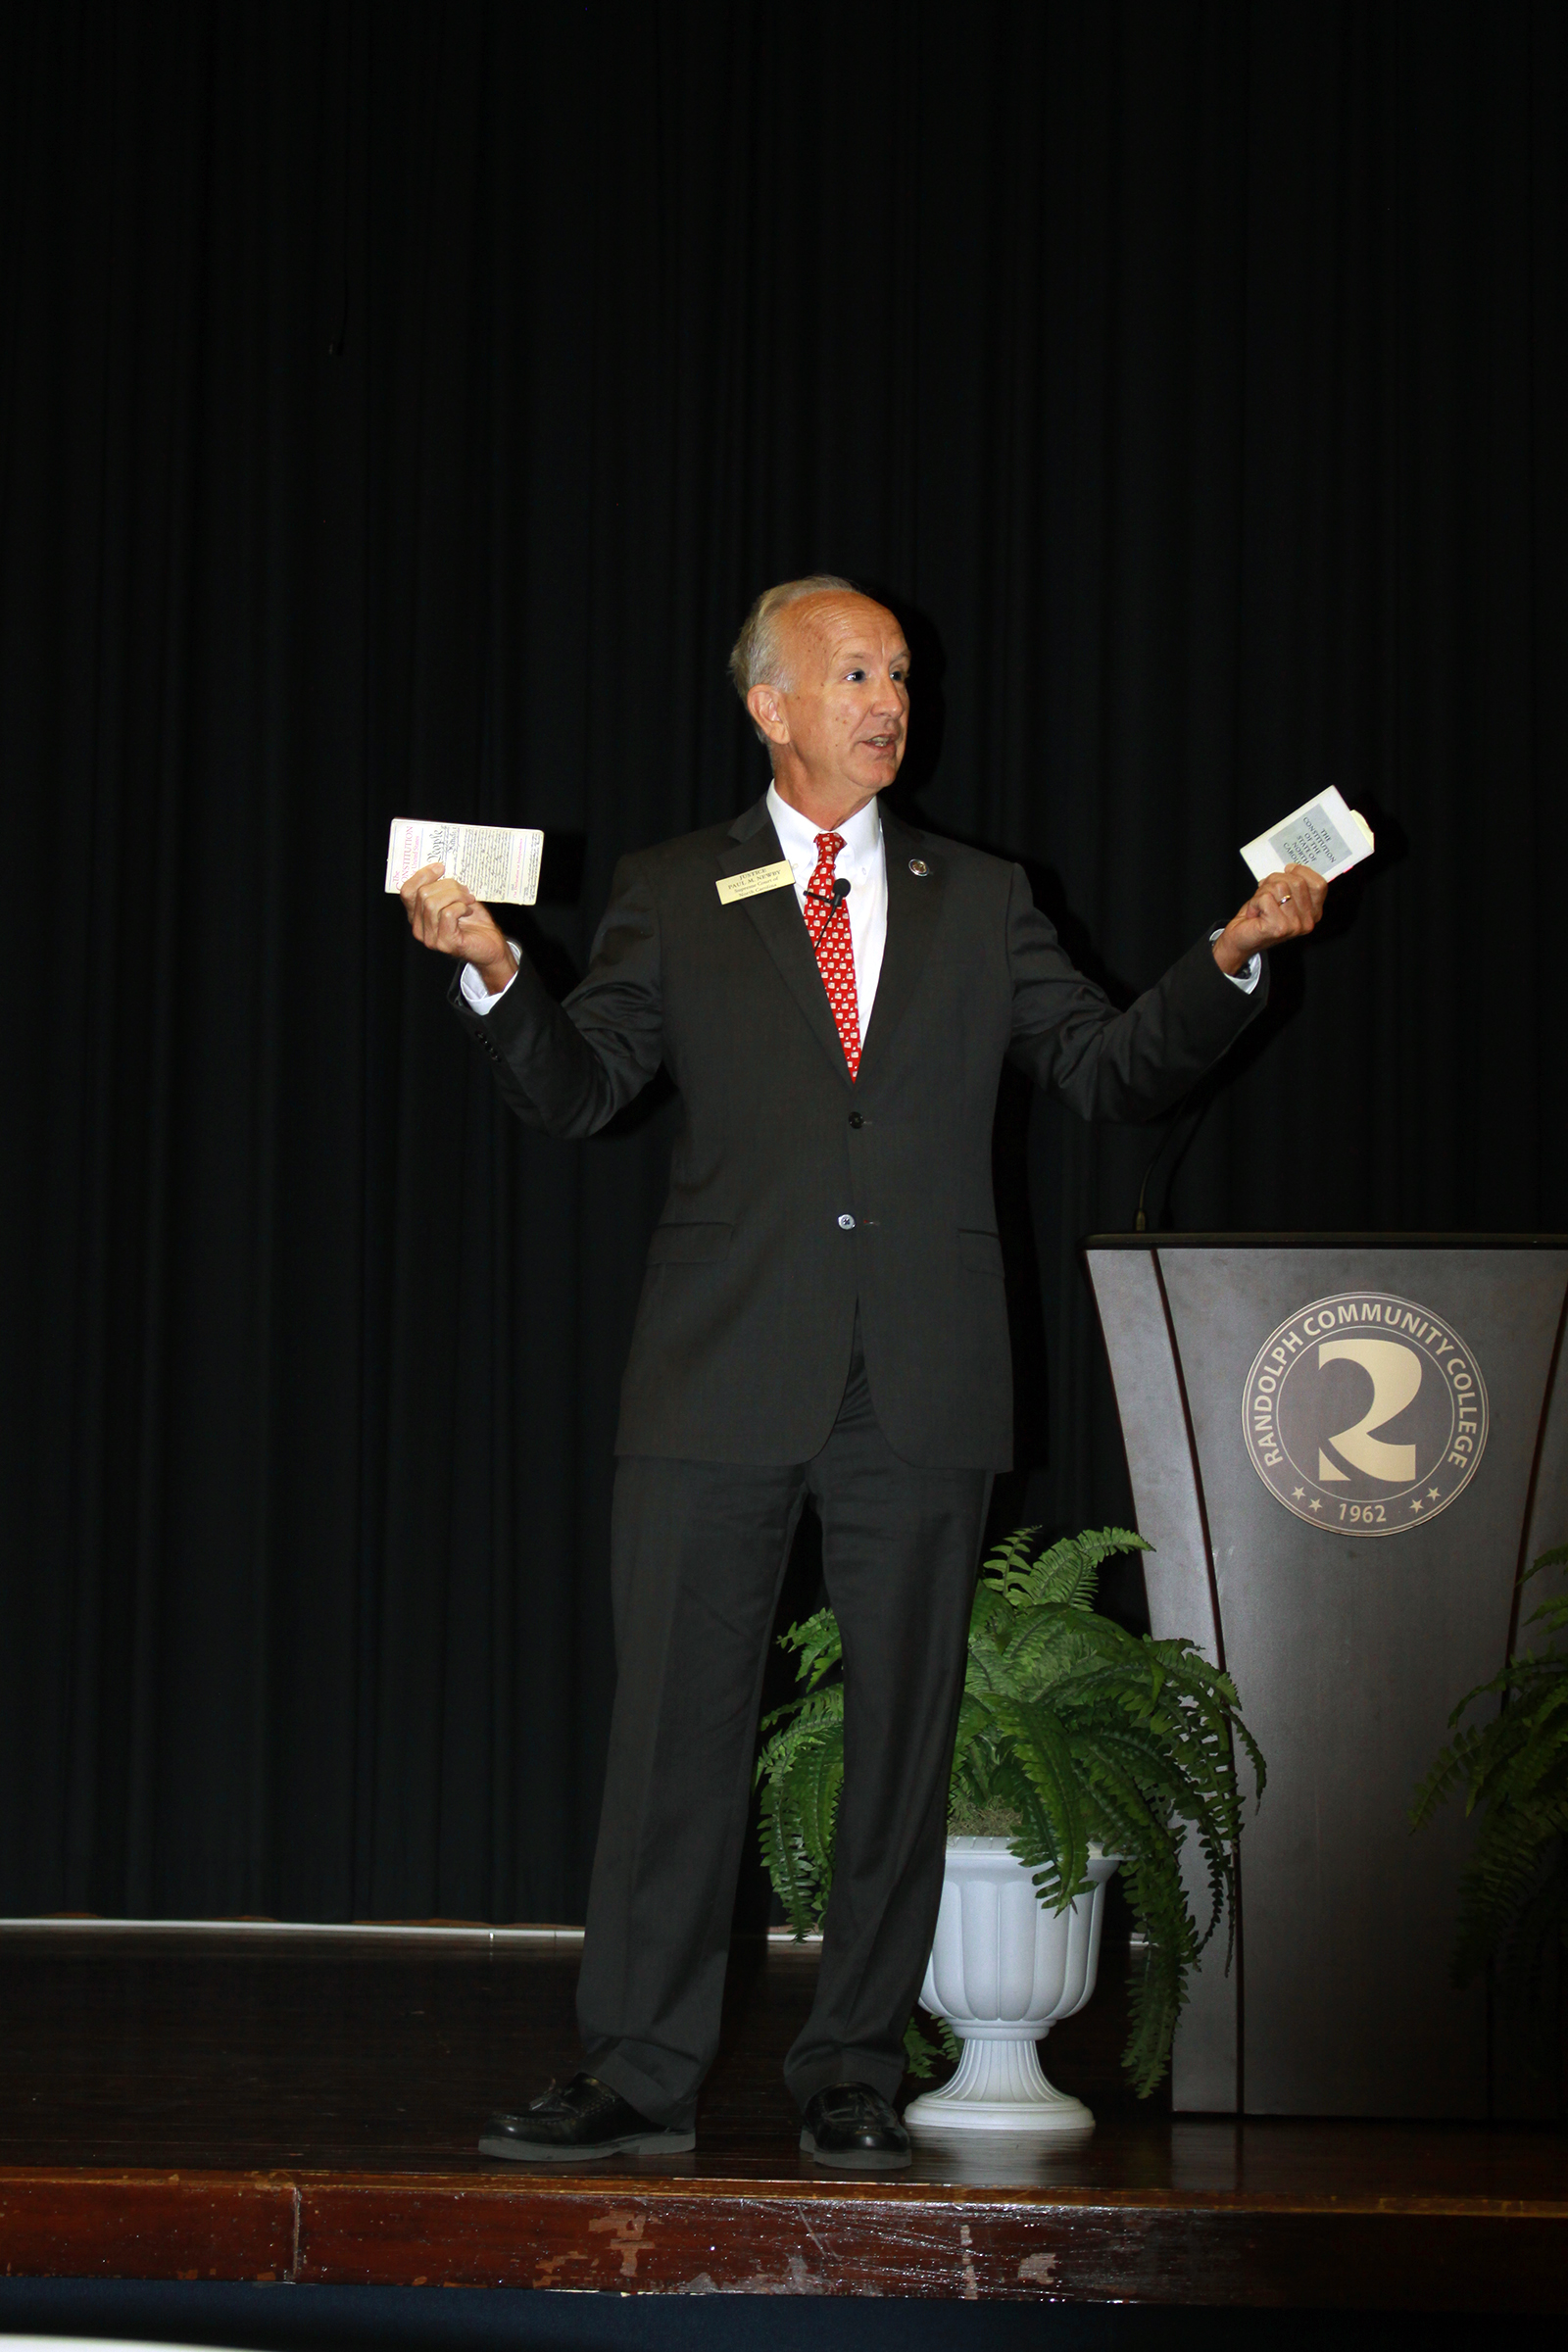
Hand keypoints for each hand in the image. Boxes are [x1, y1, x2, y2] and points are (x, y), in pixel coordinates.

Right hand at [399, 861, 515, 993]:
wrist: (490, 945)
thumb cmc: (474, 921)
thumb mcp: (455, 899)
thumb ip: (442, 887)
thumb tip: (440, 866)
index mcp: (417, 916)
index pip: (407, 892)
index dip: (421, 876)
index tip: (440, 867)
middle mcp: (419, 928)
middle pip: (423, 894)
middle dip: (447, 886)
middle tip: (464, 889)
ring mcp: (430, 938)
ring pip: (433, 903)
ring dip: (455, 896)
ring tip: (468, 899)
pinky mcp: (445, 942)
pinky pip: (448, 914)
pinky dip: (461, 907)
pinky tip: (468, 911)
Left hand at [1212, 862, 1327, 975]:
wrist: (1240, 939)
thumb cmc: (1259, 917)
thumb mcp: (1281, 897)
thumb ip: (1292, 885)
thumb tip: (1291, 867)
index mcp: (1313, 913)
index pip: (1319, 884)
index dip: (1301, 871)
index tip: (1287, 870)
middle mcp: (1308, 921)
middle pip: (1297, 882)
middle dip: (1275, 880)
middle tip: (1265, 894)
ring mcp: (1295, 926)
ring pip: (1280, 887)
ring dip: (1263, 892)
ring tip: (1259, 905)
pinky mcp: (1279, 927)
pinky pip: (1265, 897)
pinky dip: (1255, 901)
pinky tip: (1254, 913)